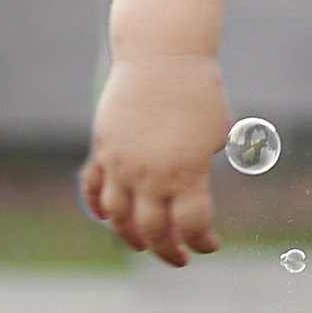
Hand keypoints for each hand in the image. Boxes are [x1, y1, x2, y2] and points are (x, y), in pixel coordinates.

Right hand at [83, 55, 232, 267]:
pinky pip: (93, 186)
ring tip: (143, 244)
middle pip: (153, 231)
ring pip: (118, 217)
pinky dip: (97, 205)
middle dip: (168, 250)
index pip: (192, 226)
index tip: (210, 245)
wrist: (161, 55)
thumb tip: (198, 190)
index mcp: (186, 174)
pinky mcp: (103, 148)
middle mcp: (149, 176)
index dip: (203, 243)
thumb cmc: (199, 91)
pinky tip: (105, 217)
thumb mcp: (218, 132)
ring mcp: (121, 164)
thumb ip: (206, 165)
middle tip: (179, 257)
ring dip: (130, 237)